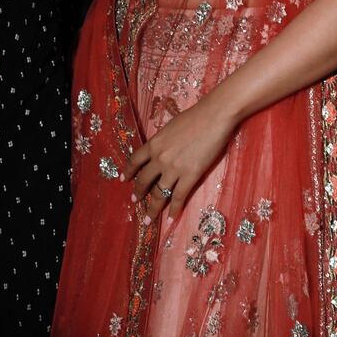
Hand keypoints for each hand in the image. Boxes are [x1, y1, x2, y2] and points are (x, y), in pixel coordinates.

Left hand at [121, 91, 236, 224]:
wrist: (212, 117)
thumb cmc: (194, 117)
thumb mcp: (170, 128)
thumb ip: (162, 142)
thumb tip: (161, 151)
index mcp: (154, 144)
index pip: (135, 160)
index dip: (128, 172)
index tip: (123, 180)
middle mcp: (159, 158)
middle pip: (144, 180)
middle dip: (138, 193)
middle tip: (134, 202)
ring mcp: (174, 169)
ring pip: (159, 194)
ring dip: (153, 209)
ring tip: (148, 219)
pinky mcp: (190, 176)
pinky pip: (178, 197)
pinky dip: (174, 210)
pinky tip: (171, 219)